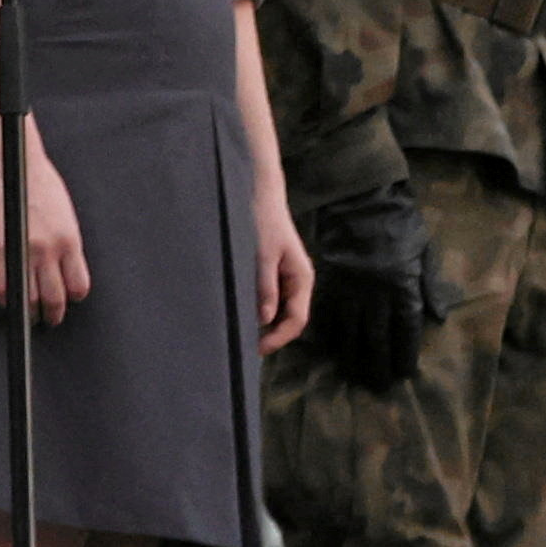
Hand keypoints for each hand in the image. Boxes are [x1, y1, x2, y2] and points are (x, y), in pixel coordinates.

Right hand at [0, 125, 92, 322]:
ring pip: (29, 297)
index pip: (79, 285)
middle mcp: (50, 250)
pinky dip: (7, 300)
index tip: (70, 299)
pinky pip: (4, 286)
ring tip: (29, 317)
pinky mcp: (0, 249)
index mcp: (71, 241)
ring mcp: (24, 251)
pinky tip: (8, 302)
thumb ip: (68, 243)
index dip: (74, 297)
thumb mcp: (67, 216)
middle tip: (51, 320)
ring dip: (30, 312)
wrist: (15, 168)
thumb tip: (66, 266)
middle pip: (55, 298)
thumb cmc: (43, 187)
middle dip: (54, 315)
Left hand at [248, 180, 315, 353]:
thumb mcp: (262, 255)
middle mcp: (298, 282)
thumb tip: (264, 319)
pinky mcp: (276, 274)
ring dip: (266, 325)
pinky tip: (245, 315)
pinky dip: (262, 312)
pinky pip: (273, 301)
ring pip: (282, 312)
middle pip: (291, 319)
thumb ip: (265, 287)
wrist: (262, 197)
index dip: (278, 338)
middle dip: (273, 335)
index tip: (256, 349)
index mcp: (301, 279)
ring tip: (244, 334)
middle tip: (247, 347)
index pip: (296, 319)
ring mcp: (288, 279)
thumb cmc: (264, 222)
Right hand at [298, 183, 444, 392]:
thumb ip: (430, 286)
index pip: (406, 330)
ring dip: (355, 357)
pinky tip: (334, 352)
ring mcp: (351, 291)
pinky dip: (332, 337)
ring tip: (356, 376)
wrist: (362, 203)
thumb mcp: (423, 253)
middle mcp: (377, 295)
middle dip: (379, 365)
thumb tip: (439, 316)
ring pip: (353, 332)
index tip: (404, 373)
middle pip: (379, 338)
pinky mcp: (331, 284)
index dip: (405, 353)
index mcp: (404, 287)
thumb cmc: (399, 227)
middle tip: (379, 386)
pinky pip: (330, 316)